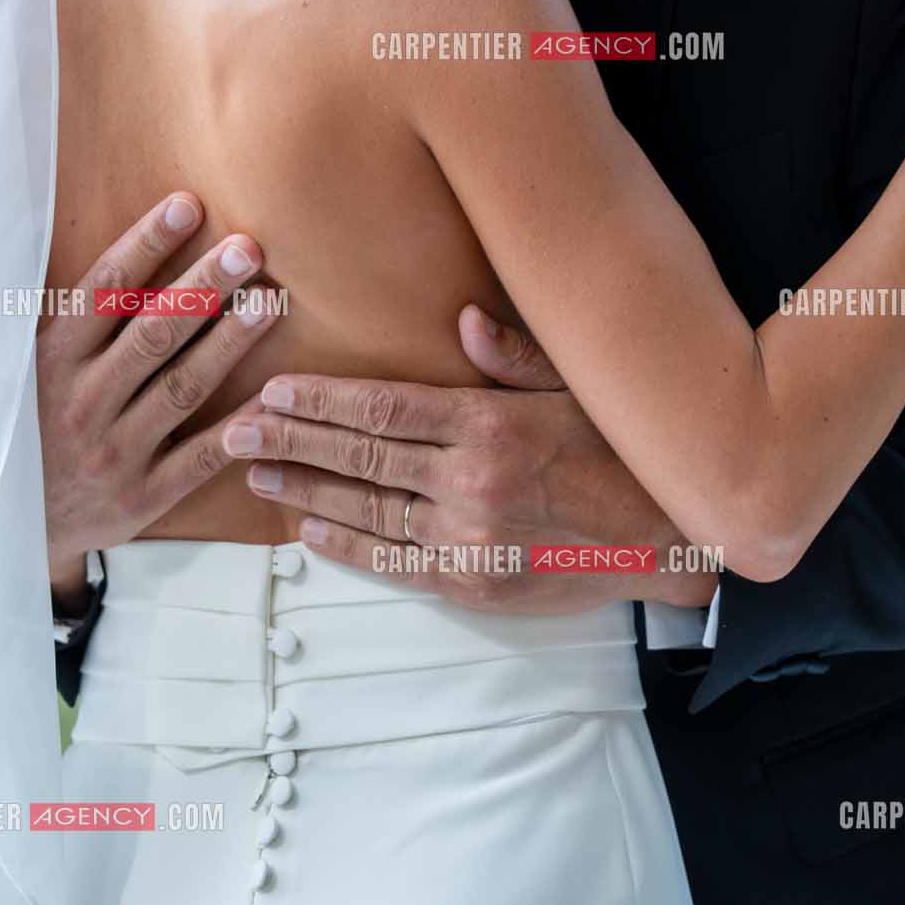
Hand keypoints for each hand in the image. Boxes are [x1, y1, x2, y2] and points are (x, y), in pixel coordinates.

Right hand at [39, 192, 283, 605]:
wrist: (10, 530)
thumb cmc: (32, 425)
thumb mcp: (29, 368)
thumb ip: (74, 317)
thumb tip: (117, 238)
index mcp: (50, 361)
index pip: (103, 291)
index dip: (146, 245)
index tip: (188, 205)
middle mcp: (80, 403)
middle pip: (153, 333)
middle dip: (204, 286)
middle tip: (249, 248)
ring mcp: (112, 452)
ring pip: (181, 387)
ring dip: (230, 342)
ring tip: (270, 303)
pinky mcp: (142, 496)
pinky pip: (200, 457)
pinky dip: (240, 427)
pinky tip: (276, 396)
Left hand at [226, 305, 720, 615]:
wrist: (669, 541)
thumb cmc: (622, 452)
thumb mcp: (579, 387)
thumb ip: (514, 356)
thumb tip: (462, 321)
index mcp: (491, 423)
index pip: (386, 408)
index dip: (323, 398)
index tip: (275, 388)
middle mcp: (471, 480)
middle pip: (362, 455)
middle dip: (293, 438)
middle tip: (235, 427)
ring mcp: (470, 537)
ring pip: (367, 508)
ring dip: (304, 487)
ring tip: (253, 471)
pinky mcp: (474, 583)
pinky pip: (394, 561)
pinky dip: (346, 543)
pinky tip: (306, 526)